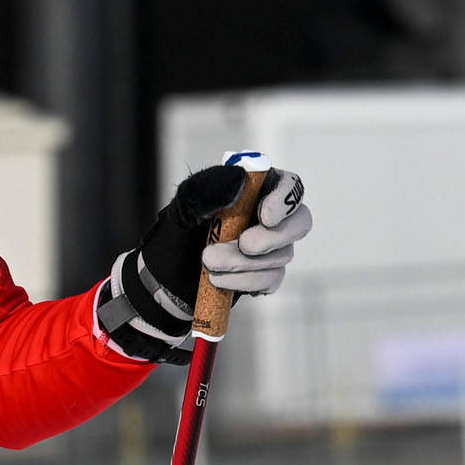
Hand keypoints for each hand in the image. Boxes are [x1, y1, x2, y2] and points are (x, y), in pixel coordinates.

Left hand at [98, 160, 313, 358]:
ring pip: (281, 256)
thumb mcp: (185, 205)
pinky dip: (245, 282)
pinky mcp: (265, 275)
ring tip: (208, 264)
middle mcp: (271, 217)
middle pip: (299, 222)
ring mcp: (272, 248)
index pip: (289, 186)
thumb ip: (209, 189)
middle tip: (245, 245)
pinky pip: (270, 280)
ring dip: (243, 263)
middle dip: (272, 237)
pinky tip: (219, 281)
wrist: (166, 277)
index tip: (265, 216)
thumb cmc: (179, 232)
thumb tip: (240, 181)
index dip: (285, 200)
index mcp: (256, 189)